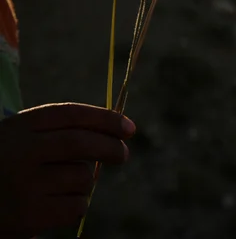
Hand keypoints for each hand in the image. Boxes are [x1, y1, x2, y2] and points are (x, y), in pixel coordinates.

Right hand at [0, 103, 135, 237]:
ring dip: (84, 183)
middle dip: (111, 147)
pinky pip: (77, 206)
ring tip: (59, 188)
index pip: (71, 114)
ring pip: (82, 178)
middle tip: (123, 155)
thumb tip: (116, 136)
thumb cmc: (5, 168)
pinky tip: (55, 207)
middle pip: (81, 143)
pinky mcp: (29, 215)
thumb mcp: (21, 140)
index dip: (105, 119)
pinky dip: (76, 206)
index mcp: (18, 127)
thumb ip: (58, 133)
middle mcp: (20, 151)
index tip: (129, 128)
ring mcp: (24, 184)